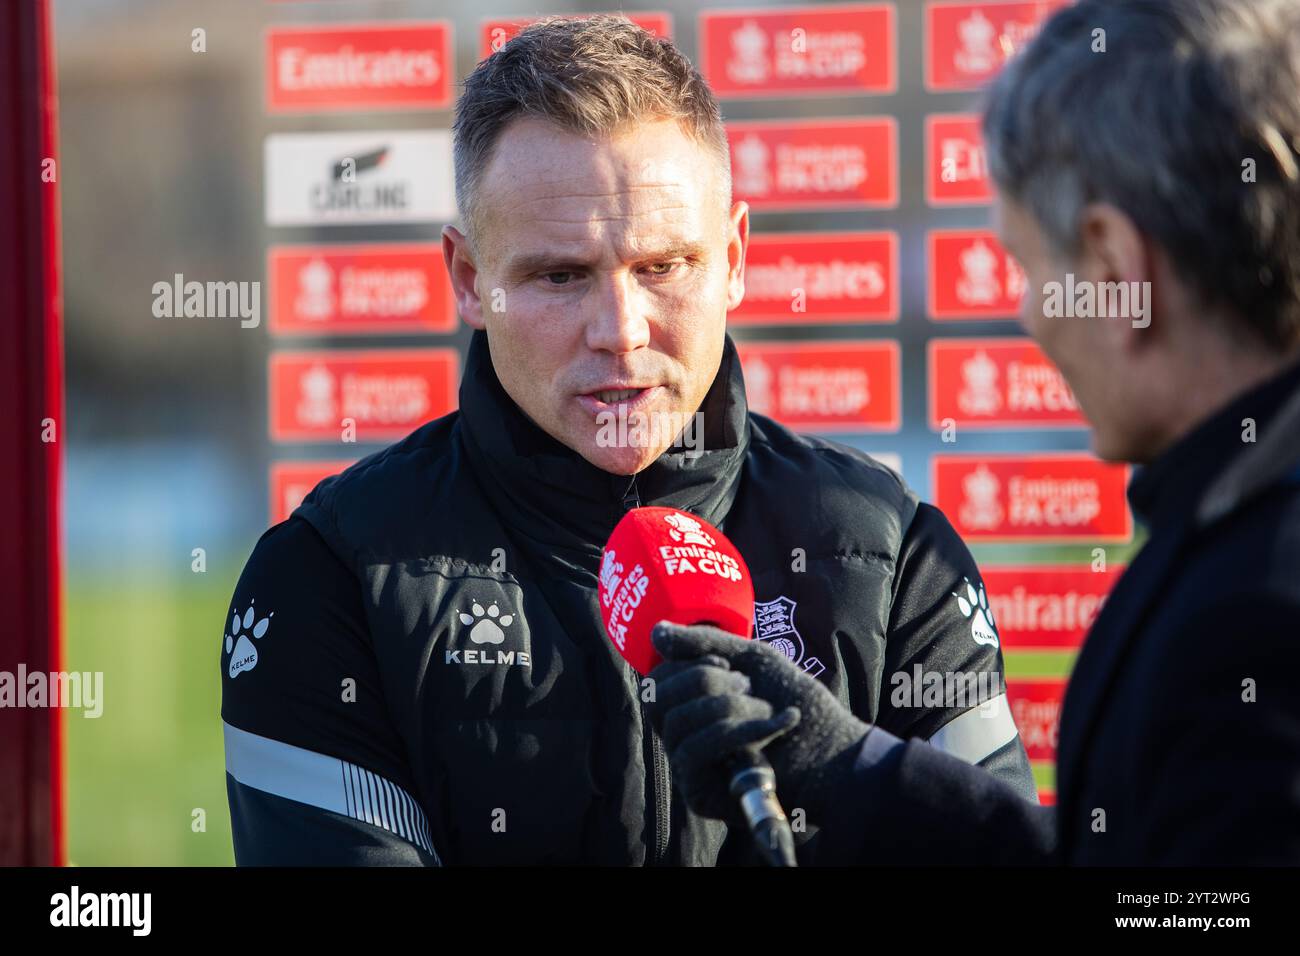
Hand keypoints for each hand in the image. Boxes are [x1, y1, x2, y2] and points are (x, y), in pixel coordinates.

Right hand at [648, 622, 873, 822]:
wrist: (834, 750)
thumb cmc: (794, 703)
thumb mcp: (750, 660)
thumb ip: (704, 644)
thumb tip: (656, 632)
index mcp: (689, 706)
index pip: (656, 681)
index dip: (685, 666)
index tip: (726, 665)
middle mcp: (681, 737)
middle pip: (658, 700)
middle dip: (705, 682)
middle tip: (748, 685)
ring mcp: (687, 766)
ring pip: (678, 723)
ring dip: (731, 707)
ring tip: (767, 708)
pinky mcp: (698, 792)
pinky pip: (694, 751)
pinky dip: (739, 731)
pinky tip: (776, 725)